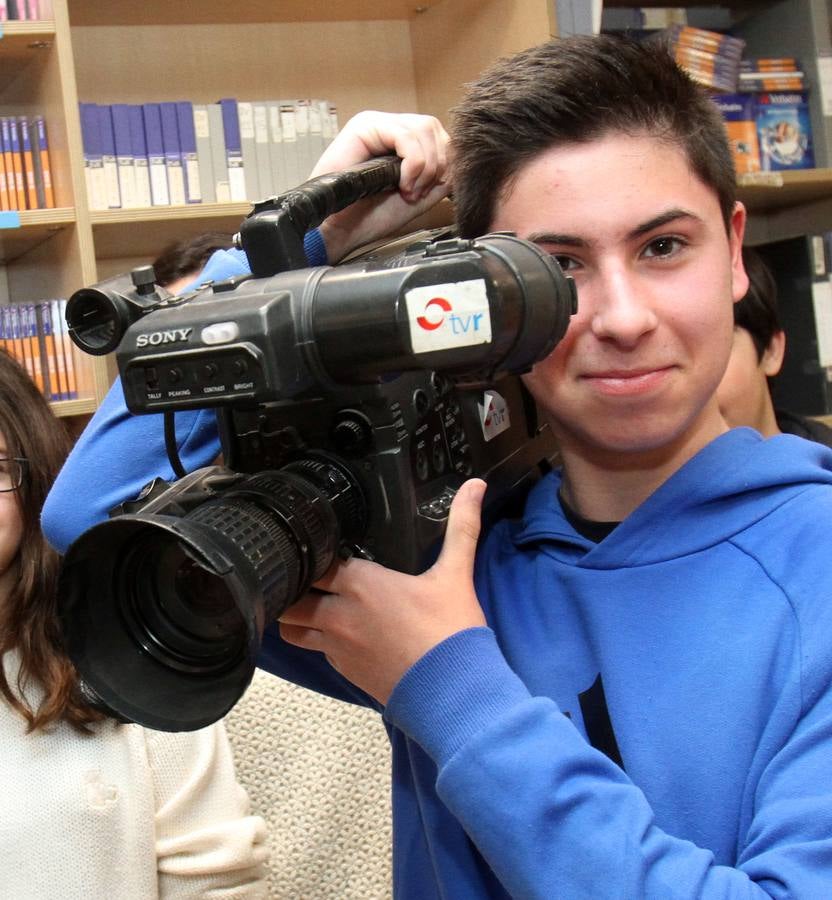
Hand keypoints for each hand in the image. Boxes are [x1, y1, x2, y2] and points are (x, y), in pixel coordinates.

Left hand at [279, 479, 486, 704]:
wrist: (452, 692)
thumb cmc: (450, 629)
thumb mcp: (456, 572)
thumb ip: (461, 526)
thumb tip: (475, 485)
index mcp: (360, 583)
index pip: (315, 560)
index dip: (314, 551)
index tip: (321, 544)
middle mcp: (339, 613)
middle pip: (292, 595)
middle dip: (295, 583)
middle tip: (307, 573)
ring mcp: (336, 646)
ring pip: (292, 628)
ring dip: (296, 614)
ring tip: (308, 602)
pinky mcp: (343, 671)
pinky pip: (315, 651)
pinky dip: (317, 640)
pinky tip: (335, 632)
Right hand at [310, 110, 450, 262]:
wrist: (343, 229)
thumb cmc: (372, 215)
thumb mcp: (420, 196)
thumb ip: (440, 177)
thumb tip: (459, 163)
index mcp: (404, 142)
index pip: (441, 137)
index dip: (446, 164)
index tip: (432, 191)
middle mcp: (391, 128)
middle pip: (435, 128)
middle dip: (437, 165)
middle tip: (418, 192)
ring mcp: (378, 124)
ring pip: (424, 128)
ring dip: (424, 167)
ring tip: (407, 190)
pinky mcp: (365, 126)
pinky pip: (405, 136)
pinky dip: (412, 164)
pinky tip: (401, 184)